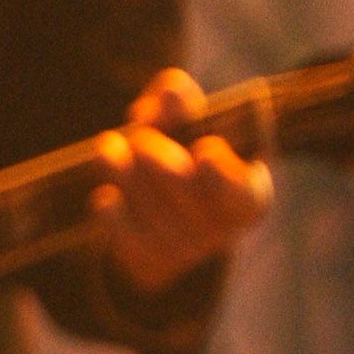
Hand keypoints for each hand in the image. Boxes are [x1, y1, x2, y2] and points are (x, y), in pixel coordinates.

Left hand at [88, 67, 272, 293]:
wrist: (160, 204)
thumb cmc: (181, 148)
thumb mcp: (185, 120)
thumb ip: (181, 102)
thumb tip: (173, 93)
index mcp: (247, 193)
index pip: (241, 192)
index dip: (223, 175)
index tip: (204, 149)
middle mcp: (222, 226)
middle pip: (188, 197)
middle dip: (159, 162)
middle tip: (139, 140)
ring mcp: (187, 248)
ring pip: (154, 216)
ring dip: (127, 178)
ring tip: (108, 147)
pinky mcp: (152, 261)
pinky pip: (130, 240)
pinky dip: (114, 218)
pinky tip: (106, 196)